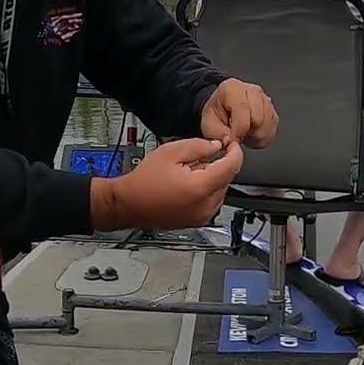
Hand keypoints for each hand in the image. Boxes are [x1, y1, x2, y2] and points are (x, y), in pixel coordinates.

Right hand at [90, 138, 241, 230]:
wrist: (128, 204)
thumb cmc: (144, 181)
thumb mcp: (170, 152)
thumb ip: (199, 146)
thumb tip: (217, 146)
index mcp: (200, 187)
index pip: (232, 167)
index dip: (235, 151)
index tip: (231, 143)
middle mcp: (205, 205)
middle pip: (227, 178)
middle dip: (219, 164)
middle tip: (199, 157)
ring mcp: (202, 216)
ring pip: (221, 190)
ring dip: (213, 178)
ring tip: (189, 173)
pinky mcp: (198, 221)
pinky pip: (213, 201)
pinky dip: (207, 190)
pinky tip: (188, 185)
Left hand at [200, 78, 277, 147]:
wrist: (223, 108)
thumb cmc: (217, 114)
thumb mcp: (209, 124)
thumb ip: (219, 134)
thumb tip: (232, 141)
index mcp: (232, 89)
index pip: (243, 110)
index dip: (239, 130)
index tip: (233, 141)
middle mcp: (252, 90)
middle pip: (259, 118)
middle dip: (248, 133)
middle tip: (238, 136)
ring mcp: (264, 98)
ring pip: (268, 124)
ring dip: (256, 136)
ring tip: (244, 134)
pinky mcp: (272, 109)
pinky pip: (273, 127)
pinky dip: (263, 136)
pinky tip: (252, 133)